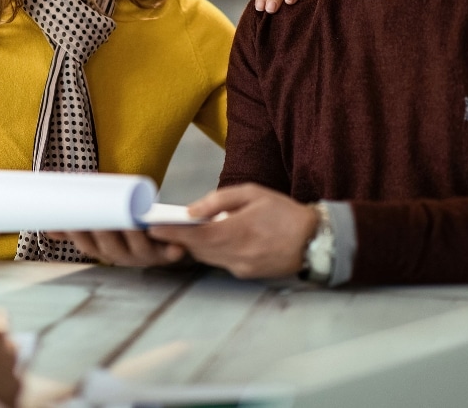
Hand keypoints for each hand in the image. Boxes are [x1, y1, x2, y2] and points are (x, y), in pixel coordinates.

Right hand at [47, 229, 186, 266]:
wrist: (166, 241)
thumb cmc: (127, 230)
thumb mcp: (103, 227)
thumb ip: (80, 226)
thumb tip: (47, 229)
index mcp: (105, 251)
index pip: (88, 246)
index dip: (79, 236)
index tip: (71, 220)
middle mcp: (123, 257)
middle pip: (110, 249)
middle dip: (104, 235)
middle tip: (99, 218)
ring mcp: (146, 256)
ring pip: (138, 250)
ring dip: (135, 238)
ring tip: (131, 222)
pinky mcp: (169, 253)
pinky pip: (171, 254)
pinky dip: (172, 250)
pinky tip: (176, 245)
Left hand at [147, 184, 318, 278]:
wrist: (315, 241)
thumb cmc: (283, 212)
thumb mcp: (252, 193)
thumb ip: (219, 200)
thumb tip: (191, 211)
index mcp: (238, 230)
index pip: (195, 235)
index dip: (172, 233)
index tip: (153, 228)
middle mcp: (237, 254)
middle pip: (197, 249)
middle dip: (177, 240)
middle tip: (159, 229)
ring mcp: (241, 267)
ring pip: (206, 258)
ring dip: (193, 247)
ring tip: (180, 233)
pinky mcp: (246, 275)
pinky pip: (221, 262)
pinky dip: (212, 252)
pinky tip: (210, 241)